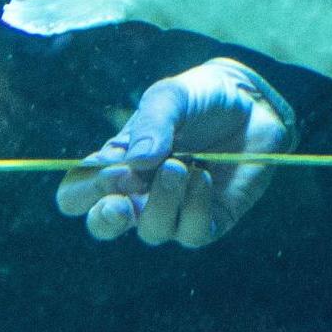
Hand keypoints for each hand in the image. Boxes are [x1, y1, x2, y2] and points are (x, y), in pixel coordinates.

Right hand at [56, 58, 295, 247]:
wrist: (253, 103)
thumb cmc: (201, 97)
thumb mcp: (171, 96)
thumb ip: (152, 124)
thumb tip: (137, 164)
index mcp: (117, 163)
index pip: (77, 193)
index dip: (84, 191)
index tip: (112, 171)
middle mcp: (140, 193)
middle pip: (104, 225)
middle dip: (107, 219)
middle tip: (124, 200)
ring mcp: (174, 209)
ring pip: (151, 231)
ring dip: (163, 200)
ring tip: (182, 165)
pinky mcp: (209, 220)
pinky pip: (191, 234)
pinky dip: (195, 208)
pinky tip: (204, 177)